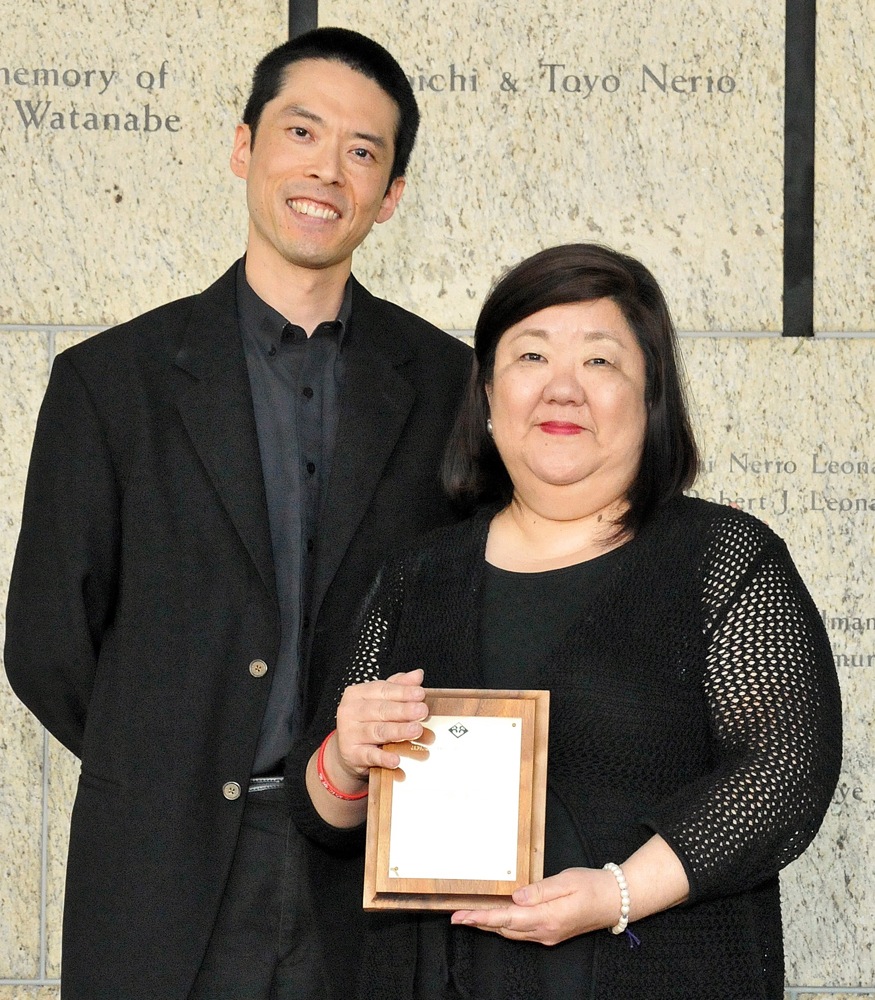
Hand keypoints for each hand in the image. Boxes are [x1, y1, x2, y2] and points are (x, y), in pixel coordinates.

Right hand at [333, 668, 431, 781]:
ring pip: (377, 731)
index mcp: (357, 693)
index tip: (420, 694)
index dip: (403, 692)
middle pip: (381, 710)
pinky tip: (396, 759)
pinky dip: (383, 758)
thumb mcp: (380, 700)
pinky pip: (370, 755)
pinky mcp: (352, 754)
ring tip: (416, 730)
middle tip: (422, 711)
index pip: (383, 690)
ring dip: (398, 731)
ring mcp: (349, 733)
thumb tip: (418, 675)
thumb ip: (399, 686)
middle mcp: (350, 712)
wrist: (349, 751)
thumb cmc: (368, 721)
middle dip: (403, 710)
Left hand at [450, 867, 618, 946]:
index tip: (460, 916)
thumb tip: (515, 897)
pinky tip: (497, 917)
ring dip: (490, 924)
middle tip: (456, 916)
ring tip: (470, 916)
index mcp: (547, 917)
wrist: (615, 901)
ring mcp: (547, 935)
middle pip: (504, 928)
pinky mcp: (551, 933)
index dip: (480, 917)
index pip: (506, 918)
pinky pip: (521, 931)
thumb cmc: (592, 886)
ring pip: (511, 932)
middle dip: (479, 922)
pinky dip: (505, 924)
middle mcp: (544, 931)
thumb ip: (539, 890)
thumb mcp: (566, 880)